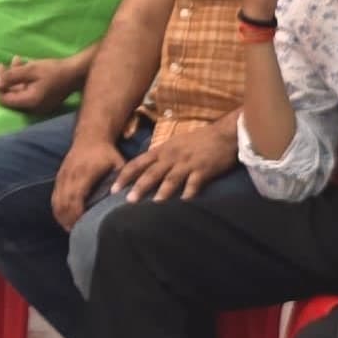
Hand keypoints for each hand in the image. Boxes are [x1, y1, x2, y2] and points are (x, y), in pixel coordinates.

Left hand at [0, 54, 89, 116]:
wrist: (77, 73)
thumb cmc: (54, 70)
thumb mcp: (31, 70)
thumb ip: (11, 76)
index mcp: (29, 102)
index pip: (5, 100)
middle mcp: (33, 107)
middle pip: (12, 95)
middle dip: (5, 78)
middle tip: (1, 63)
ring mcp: (39, 105)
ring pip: (20, 91)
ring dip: (14, 76)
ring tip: (15, 59)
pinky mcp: (43, 99)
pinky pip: (28, 91)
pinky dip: (24, 79)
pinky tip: (24, 65)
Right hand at [51, 135, 121, 230]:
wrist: (90, 136)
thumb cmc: (106, 153)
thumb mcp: (118, 164)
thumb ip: (121, 181)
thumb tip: (126, 201)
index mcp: (83, 174)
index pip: (75, 199)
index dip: (77, 216)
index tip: (84, 227)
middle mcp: (69, 176)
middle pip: (63, 204)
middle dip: (69, 221)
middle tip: (78, 234)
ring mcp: (62, 177)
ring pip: (56, 202)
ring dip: (62, 218)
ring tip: (71, 230)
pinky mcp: (59, 177)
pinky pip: (54, 197)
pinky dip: (58, 210)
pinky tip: (65, 219)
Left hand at [118, 115, 236, 200]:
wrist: (224, 133)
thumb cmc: (199, 140)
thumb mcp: (175, 144)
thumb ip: (160, 156)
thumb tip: (145, 170)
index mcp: (162, 150)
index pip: (138, 163)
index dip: (125, 175)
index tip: (113, 188)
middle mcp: (172, 156)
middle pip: (152, 172)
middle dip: (139, 187)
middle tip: (128, 201)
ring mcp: (187, 163)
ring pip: (171, 178)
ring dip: (162, 192)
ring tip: (154, 204)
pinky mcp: (204, 169)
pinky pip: (195, 183)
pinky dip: (189, 192)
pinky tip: (184, 202)